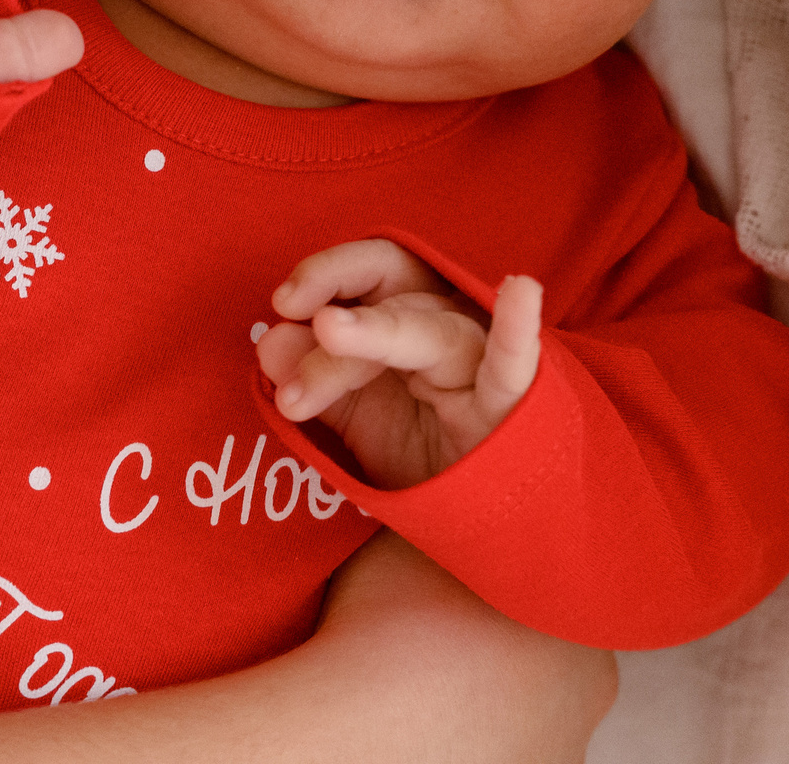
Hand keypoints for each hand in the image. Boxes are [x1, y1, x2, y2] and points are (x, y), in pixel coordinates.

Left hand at [258, 239, 541, 489]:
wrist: (484, 514)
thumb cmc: (426, 447)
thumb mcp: (359, 414)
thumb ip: (316, 378)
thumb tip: (268, 342)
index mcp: (413, 315)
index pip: (372, 273)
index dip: (326, 274)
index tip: (282, 305)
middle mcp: (450, 325)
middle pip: (394, 300)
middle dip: (336, 322)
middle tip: (284, 338)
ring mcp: (482, 363)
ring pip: (431, 333)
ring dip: (376, 331)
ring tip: (329, 326)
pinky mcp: (511, 405)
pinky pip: (512, 368)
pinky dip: (516, 332)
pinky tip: (519, 291)